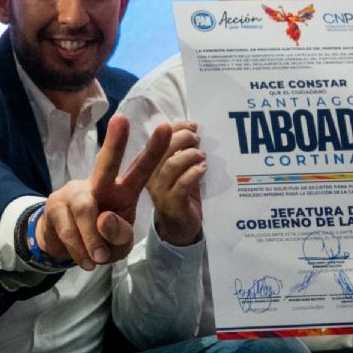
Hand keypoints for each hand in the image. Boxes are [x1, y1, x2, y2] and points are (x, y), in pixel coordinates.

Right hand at [35, 115, 171, 269]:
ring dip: (92, 237)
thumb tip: (105, 219)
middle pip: (105, 164)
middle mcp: (98, 185)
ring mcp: (73, 192)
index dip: (153, 151)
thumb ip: (120, 235)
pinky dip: (79, 249)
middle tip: (122, 119)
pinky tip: (86, 259)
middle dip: (115, 143)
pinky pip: (68, 228)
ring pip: (85, 209)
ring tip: (98, 258)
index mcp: (123, 191)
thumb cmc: (100, 240)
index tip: (167, 128)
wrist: (63, 246)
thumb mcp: (119, 245)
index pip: (140, 170)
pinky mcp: (54, 205)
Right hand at [145, 121, 205, 245]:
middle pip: (162, 150)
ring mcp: (160, 191)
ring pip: (171, 165)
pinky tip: (203, 169)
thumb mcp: (180, 170)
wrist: (179, 228)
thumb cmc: (181, 195)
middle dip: (183, 138)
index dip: (174, 128)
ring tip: (201, 155)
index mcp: (149, 165)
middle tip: (197, 139)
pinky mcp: (172, 204)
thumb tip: (192, 128)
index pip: (157, 140)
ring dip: (190, 155)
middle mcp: (150, 177)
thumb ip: (183, 151)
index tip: (191, 124)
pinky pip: (182, 184)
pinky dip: (194, 172)